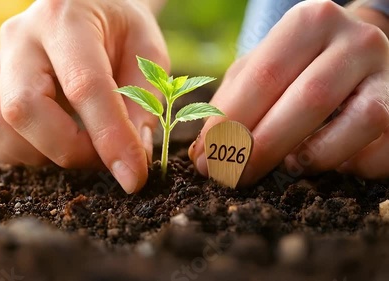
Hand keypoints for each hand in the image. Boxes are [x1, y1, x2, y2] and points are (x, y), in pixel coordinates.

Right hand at [0, 0, 169, 192]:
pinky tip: (53, 141)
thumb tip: (136, 156)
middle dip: (69, 149)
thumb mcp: (148, 51)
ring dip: (43, 153)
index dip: (110, 138)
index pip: (83, 86)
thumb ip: (144, 100)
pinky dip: (23, 152)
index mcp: (66, 19)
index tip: (133, 177)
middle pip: (23, 109)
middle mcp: (20, 37)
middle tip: (104, 157)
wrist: (88, 9)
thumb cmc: (120, 30)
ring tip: (80, 144)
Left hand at [189, 0, 388, 185]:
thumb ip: (231, 103)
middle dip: (262, 148)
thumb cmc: (298, 66)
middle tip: (231, 177)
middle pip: (308, 100)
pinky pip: (381, 148)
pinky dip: (348, 165)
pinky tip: (323, 164)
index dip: (229, 124)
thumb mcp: (262, 69)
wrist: (358, 55)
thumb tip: (203, 155)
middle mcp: (356, 40)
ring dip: (313, 156)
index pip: (263, 77)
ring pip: (361, 122)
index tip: (205, 160)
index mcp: (310, 22)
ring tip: (285, 166)